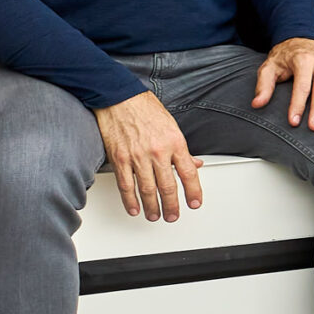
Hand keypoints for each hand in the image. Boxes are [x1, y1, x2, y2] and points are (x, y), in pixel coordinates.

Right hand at [92, 91, 203, 221]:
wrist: (119, 98)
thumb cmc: (145, 108)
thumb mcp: (172, 126)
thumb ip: (182, 149)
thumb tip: (194, 164)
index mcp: (175, 143)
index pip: (188, 173)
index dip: (193, 191)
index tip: (195, 202)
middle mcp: (157, 151)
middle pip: (168, 186)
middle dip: (172, 205)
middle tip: (173, 215)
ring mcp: (137, 156)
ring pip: (147, 189)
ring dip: (152, 207)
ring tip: (155, 216)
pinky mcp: (120, 159)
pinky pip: (126, 185)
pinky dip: (130, 200)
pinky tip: (135, 208)